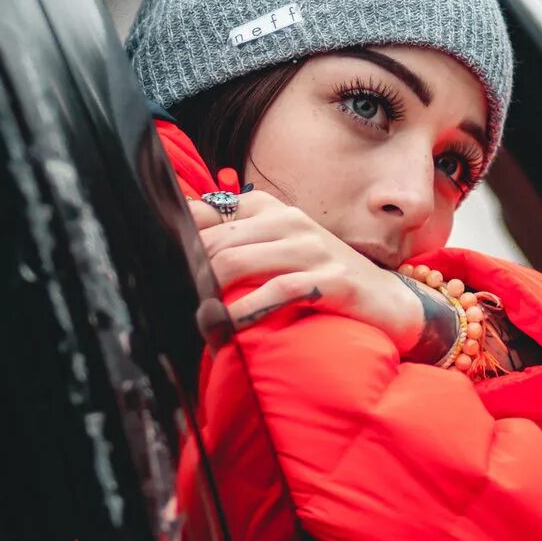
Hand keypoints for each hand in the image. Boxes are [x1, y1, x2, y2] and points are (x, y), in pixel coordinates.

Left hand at [187, 192, 425, 346]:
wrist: (387, 301)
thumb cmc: (322, 277)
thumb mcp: (277, 251)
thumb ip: (233, 244)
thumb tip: (178, 249)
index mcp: (268, 209)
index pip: (204, 213)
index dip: (174, 240)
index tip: (154, 267)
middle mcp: (287, 220)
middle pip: (213, 242)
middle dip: (186, 273)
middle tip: (167, 303)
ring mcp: (309, 247)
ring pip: (235, 262)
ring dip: (206, 295)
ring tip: (192, 320)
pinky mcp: (328, 278)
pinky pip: (274, 292)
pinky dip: (243, 314)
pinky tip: (226, 331)